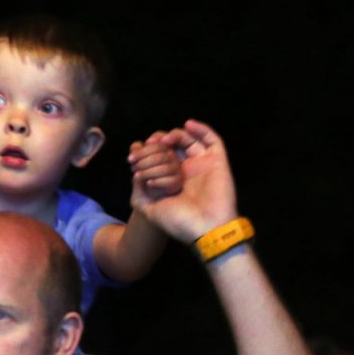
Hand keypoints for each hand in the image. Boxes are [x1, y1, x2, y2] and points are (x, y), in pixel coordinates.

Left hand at [126, 139, 183, 208]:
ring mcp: (177, 171)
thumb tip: (136, 146)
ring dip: (148, 171)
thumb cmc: (141, 184)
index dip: (142, 151)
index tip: (130, 159)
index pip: (157, 144)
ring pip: (165, 167)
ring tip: (137, 176)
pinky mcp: (178, 183)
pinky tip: (148, 184)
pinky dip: (157, 182)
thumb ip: (137, 155)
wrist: (145, 202)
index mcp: (163, 150)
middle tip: (133, 168)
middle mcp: (172, 158)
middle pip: (161, 153)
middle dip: (143, 160)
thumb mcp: (136, 167)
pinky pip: (170, 180)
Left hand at [132, 120, 239, 242]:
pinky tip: (188, 125)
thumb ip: (139, 194)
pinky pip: (213, 140)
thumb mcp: (151, 210)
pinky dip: (202, 129)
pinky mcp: (218, 162)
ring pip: (190, 140)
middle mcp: (189, 171)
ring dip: (176, 134)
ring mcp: (204, 165)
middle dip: (159, 142)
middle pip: (174, 147)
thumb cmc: (180, 222)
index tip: (135, 154)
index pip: (161, 158)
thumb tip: (136, 173)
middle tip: (149, 144)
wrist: (204, 229)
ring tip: (163, 140)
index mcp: (174, 181)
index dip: (148, 152)